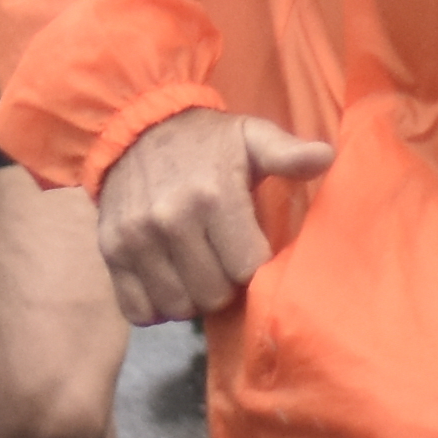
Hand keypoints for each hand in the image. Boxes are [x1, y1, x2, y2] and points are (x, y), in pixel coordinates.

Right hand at [96, 104, 335, 325]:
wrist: (134, 126)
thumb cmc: (206, 141)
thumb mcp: (251, 136)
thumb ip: (288, 152)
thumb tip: (327, 156)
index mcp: (213, 195)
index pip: (247, 270)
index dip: (252, 265)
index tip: (248, 248)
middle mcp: (171, 220)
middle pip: (213, 295)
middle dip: (224, 284)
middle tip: (221, 260)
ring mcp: (136, 239)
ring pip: (178, 307)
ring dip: (191, 298)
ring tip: (195, 270)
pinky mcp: (111, 252)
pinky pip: (139, 311)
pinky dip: (156, 305)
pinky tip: (168, 279)